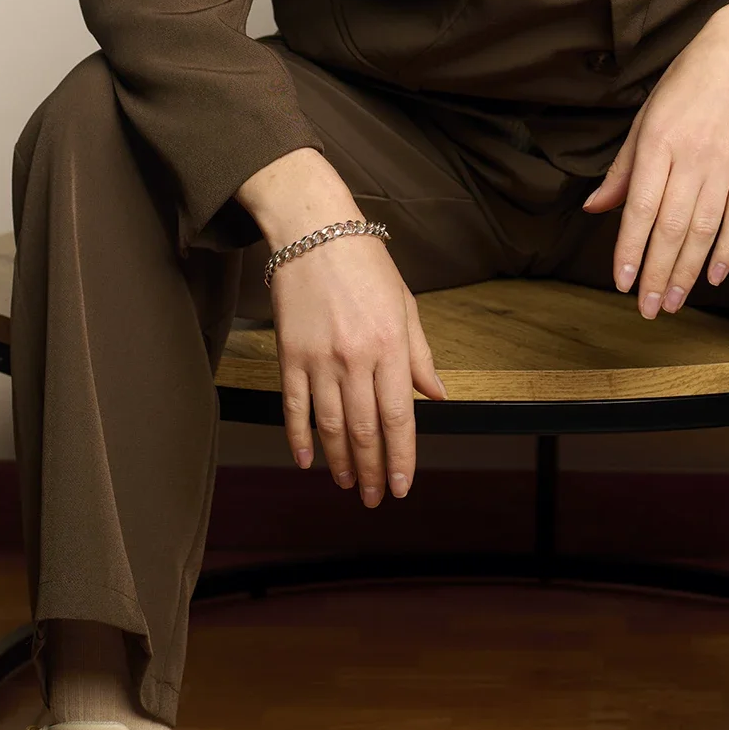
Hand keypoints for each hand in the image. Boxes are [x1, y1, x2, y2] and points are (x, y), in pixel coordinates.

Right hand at [235, 147, 446, 503]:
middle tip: (376, 497)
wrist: (316, 232)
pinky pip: (295, 406)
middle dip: (373, 469)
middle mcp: (357, 357)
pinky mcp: (290, 355)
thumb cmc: (367, 265)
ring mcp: (320, 358)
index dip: (402, 456)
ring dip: (340, 461)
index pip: (400, 416)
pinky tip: (306, 460)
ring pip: (330, 425)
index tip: (402, 486)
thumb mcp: (405, 305)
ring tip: (348, 484)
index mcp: (391, 345)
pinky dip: (299, 438)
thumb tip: (438, 396)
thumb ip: (420, 355)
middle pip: (364, 429)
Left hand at [580, 0, 728, 316]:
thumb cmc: (687, 81)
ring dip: (687, 269)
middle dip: (657, 272)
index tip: (622, 282)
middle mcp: (692, 155)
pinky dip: (727, 249)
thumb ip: (623, 167)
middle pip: (671, 226)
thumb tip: (594, 209)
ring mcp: (725, 163)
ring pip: (704, 228)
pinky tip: (713, 276)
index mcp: (658, 140)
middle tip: (648, 308)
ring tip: (674, 301)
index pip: (640, 206)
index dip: (630, 248)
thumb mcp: (646, 115)